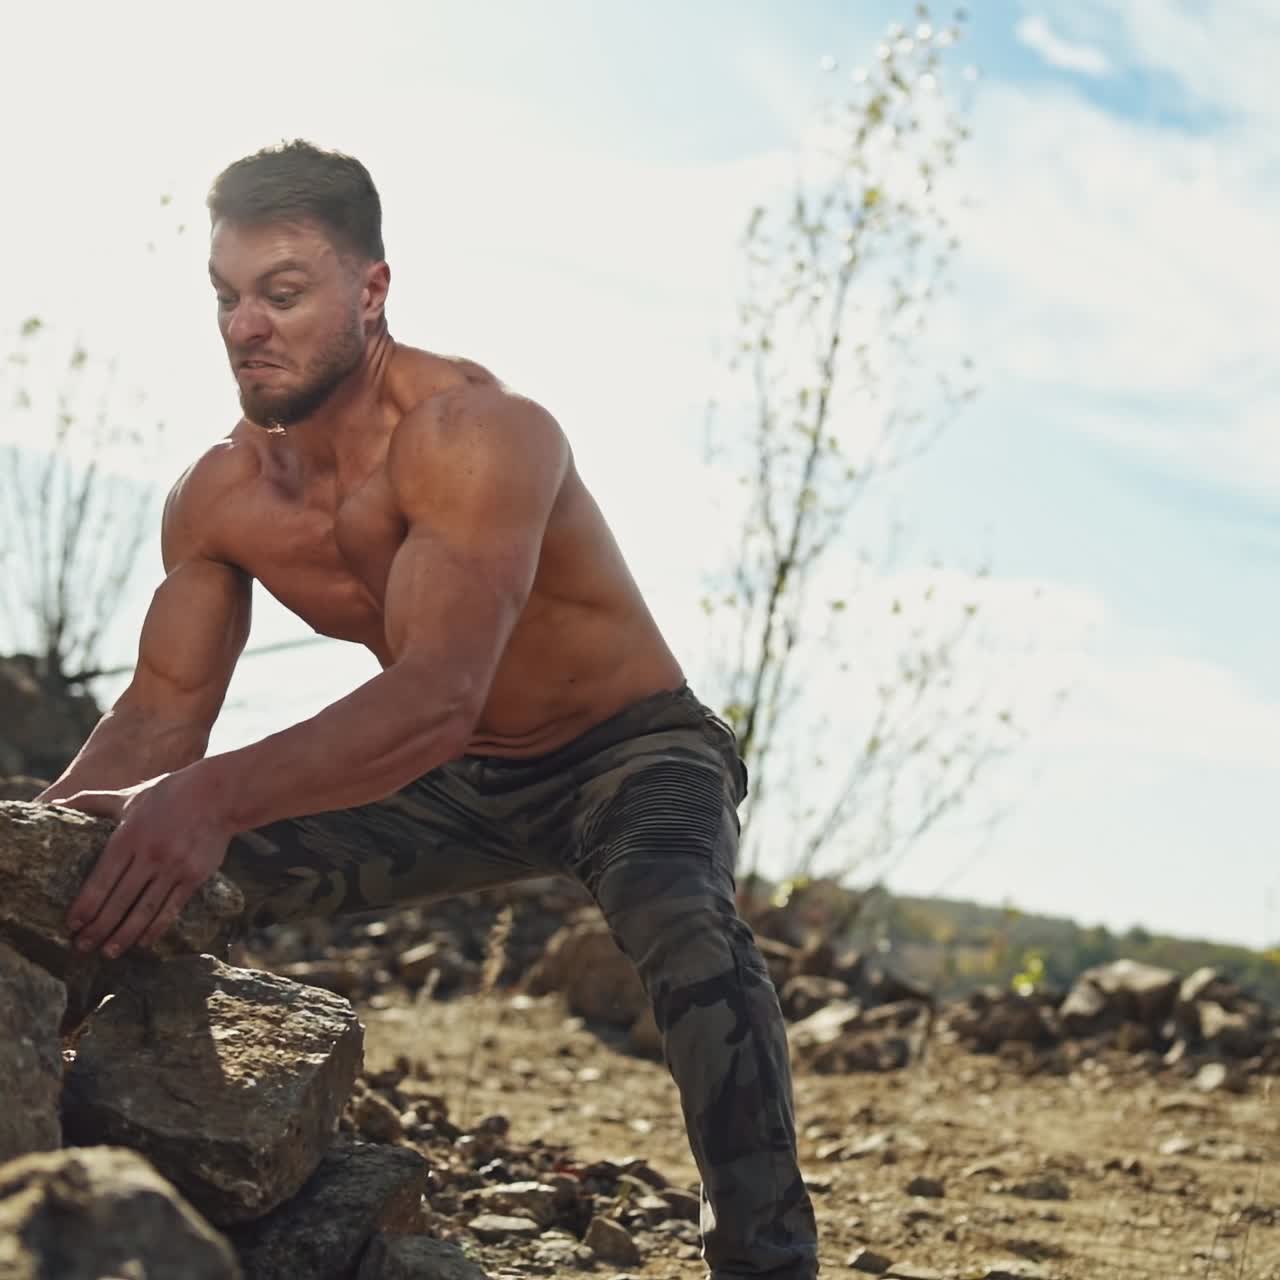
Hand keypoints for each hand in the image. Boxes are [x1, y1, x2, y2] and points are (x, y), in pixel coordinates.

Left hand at [61, 772, 232, 957]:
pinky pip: (172, 909)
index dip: (85, 906)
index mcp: (129, 836)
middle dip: (98, 927)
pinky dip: (156, 928)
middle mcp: (150, 854)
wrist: (219, 794)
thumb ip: (91, 801)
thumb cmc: (168, 794)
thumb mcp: (128, 796)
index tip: (71, 925)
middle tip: (82, 946)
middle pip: (119, 900)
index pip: (101, 880)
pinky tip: (143, 942)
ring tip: (108, 952)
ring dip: (124, 935)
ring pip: (144, 910)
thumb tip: (49, 803)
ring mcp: (174, 867)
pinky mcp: (195, 876)